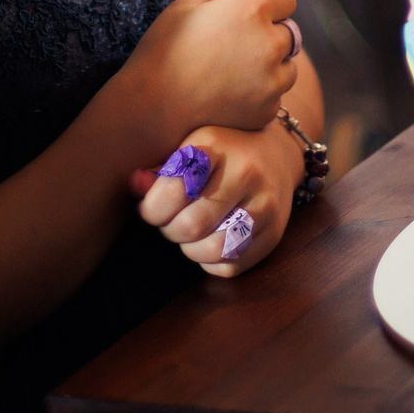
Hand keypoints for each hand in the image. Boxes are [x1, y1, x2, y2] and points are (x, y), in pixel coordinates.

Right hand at [124, 0, 299, 137]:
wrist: (151, 110)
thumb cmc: (162, 51)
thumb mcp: (184, 7)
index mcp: (252, 10)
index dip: (268, 4)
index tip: (248, 15)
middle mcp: (270, 44)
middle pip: (289, 32)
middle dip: (270, 35)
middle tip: (234, 47)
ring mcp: (272, 81)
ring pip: (287, 67)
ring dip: (270, 67)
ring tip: (230, 74)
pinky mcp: (267, 111)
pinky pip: (274, 97)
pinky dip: (260, 95)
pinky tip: (227, 96)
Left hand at [133, 123, 302, 277]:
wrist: (277, 153)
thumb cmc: (222, 151)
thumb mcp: (191, 146)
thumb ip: (161, 169)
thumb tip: (135, 185)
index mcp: (217, 147)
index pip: (174, 190)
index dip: (152, 208)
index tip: (150, 209)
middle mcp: (247, 174)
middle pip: (192, 225)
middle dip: (170, 230)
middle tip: (170, 222)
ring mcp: (266, 205)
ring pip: (214, 250)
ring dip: (190, 249)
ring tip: (189, 234)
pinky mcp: (274, 233)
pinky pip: (232, 266)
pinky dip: (211, 262)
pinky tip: (209, 241)